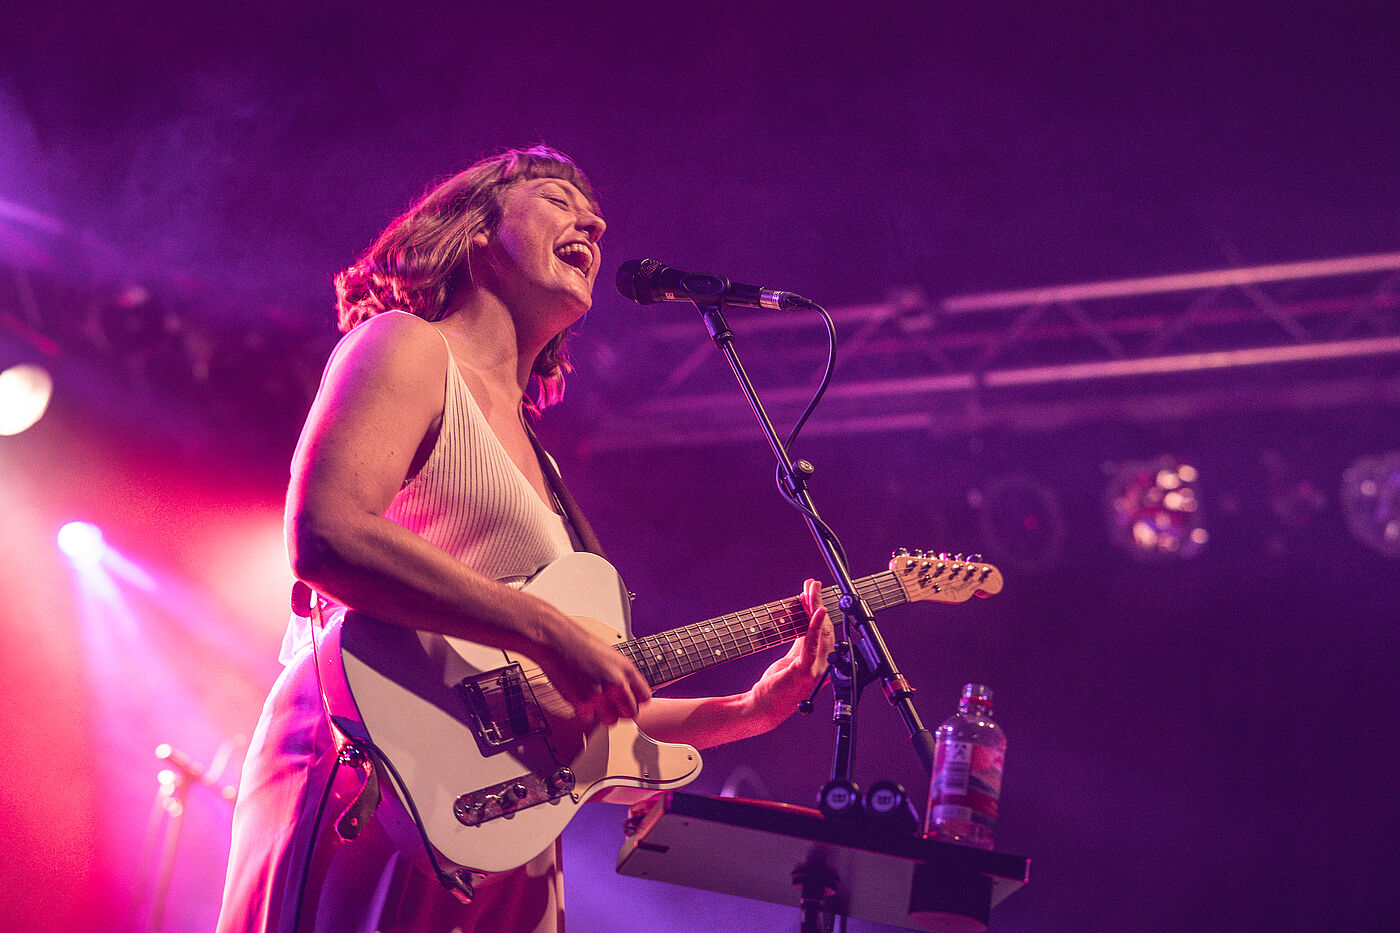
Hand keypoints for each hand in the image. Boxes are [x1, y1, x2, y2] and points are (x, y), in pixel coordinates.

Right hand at [533, 612, 651, 729]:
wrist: (556, 640)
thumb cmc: (579, 644)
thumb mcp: (610, 656)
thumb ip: (621, 674)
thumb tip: (628, 691)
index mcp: (626, 669)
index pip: (645, 697)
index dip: (635, 701)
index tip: (629, 702)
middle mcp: (616, 682)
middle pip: (631, 713)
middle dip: (621, 712)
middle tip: (611, 706)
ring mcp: (600, 694)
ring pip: (611, 721)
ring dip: (602, 715)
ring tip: (593, 700)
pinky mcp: (582, 703)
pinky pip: (589, 718)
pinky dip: (583, 712)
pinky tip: (578, 696)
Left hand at [747, 579, 834, 727]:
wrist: (763, 707)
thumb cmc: (777, 686)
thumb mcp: (791, 659)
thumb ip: (801, 641)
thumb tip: (805, 617)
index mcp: (821, 662)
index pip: (824, 630)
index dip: (819, 608)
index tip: (813, 591)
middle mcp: (823, 665)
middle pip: (825, 628)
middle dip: (818, 602)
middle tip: (813, 584)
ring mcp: (816, 669)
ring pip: (820, 632)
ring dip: (816, 607)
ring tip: (812, 590)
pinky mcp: (805, 671)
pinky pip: (812, 644)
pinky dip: (815, 626)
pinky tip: (816, 611)